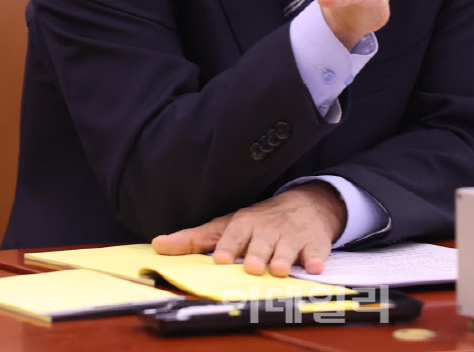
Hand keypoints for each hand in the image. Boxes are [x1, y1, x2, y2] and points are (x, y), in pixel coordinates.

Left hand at [151, 181, 345, 276]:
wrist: (305, 204)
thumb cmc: (259, 222)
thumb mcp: (227, 225)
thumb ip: (194, 239)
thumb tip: (157, 245)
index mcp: (244, 223)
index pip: (234, 232)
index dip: (229, 245)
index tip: (221, 258)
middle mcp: (268, 228)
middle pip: (261, 241)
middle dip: (257, 253)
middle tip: (252, 266)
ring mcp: (292, 234)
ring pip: (288, 246)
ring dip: (283, 257)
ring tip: (279, 269)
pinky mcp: (314, 242)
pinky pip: (316, 250)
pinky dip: (316, 258)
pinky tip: (314, 266)